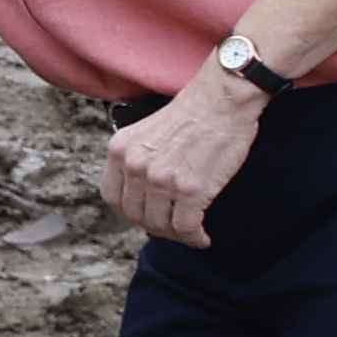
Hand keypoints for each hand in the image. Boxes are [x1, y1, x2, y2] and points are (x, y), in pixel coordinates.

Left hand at [102, 71, 264, 249]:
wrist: (222, 99)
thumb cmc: (192, 114)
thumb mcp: (146, 132)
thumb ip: (137, 159)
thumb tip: (140, 193)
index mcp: (120, 150)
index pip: (113, 198)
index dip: (131, 213)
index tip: (148, 216)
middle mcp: (135, 165)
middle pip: (136, 215)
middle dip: (156, 226)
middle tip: (174, 228)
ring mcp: (162, 178)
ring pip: (161, 225)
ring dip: (176, 234)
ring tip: (190, 232)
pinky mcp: (191, 188)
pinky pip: (186, 227)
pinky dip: (194, 238)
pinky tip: (202, 237)